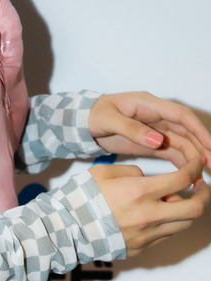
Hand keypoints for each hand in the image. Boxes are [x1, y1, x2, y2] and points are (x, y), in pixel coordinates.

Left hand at [88, 91, 210, 167]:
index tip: (210, 145)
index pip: (180, 115)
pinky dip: (184, 162)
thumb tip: (158, 140)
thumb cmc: (93, 114)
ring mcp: (155, 130)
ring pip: (183, 142)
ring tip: (206, 174)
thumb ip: (132, 129)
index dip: (198, 129)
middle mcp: (156, 116)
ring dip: (196, 156)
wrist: (83, 123)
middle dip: (203, 146)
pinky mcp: (152, 143)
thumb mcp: (109, 119)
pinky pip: (173, 152)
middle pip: (187, 130)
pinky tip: (192, 176)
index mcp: (148, 104)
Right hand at [90, 156, 210, 256]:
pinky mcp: (143, 247)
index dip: (195, 169)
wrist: (68, 228)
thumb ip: (132, 171)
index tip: (197, 164)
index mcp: (140, 192)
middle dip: (205, 193)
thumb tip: (148, 179)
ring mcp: (148, 234)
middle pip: (195, 208)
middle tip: (202, 185)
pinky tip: (160, 213)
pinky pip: (167, 234)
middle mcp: (149, 215)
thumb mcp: (104, 171)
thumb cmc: (83, 197)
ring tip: (179, 199)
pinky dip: (170, 222)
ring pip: (185, 223)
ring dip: (188, 209)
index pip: (182, 179)